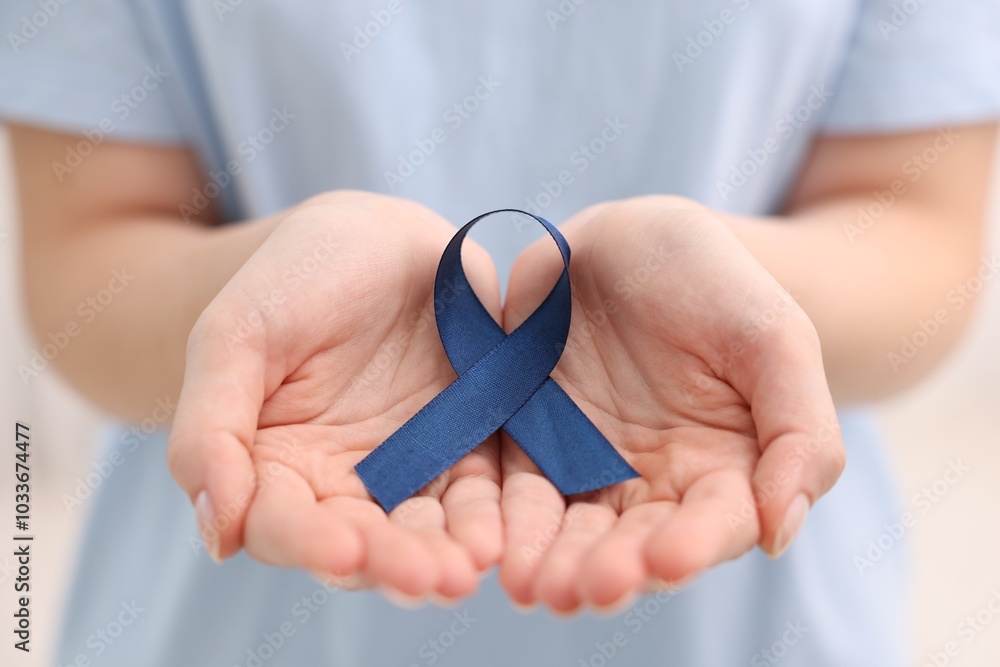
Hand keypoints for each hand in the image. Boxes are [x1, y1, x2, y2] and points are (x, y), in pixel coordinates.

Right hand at [167, 192, 502, 598]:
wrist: (372, 234)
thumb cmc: (290, 277)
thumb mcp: (234, 336)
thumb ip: (210, 429)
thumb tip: (217, 534)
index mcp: (274, 466)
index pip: (283, 525)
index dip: (309, 545)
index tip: (342, 553)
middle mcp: (341, 481)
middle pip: (364, 542)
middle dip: (395, 564)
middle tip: (430, 578)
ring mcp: (409, 466)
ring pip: (425, 527)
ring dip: (447, 553)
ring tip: (470, 566)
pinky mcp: (467, 443)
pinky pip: (480, 488)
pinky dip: (491, 514)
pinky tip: (501, 532)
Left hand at [498, 197, 844, 611]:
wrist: (634, 235)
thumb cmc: (717, 282)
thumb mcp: (776, 338)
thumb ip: (801, 432)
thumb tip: (779, 532)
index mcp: (724, 468)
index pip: (712, 524)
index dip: (692, 545)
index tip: (669, 559)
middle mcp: (652, 482)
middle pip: (632, 543)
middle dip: (610, 569)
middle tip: (585, 589)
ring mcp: (585, 464)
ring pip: (568, 528)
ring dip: (551, 560)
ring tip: (534, 584)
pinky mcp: (527, 441)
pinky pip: (511, 486)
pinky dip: (502, 518)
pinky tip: (492, 545)